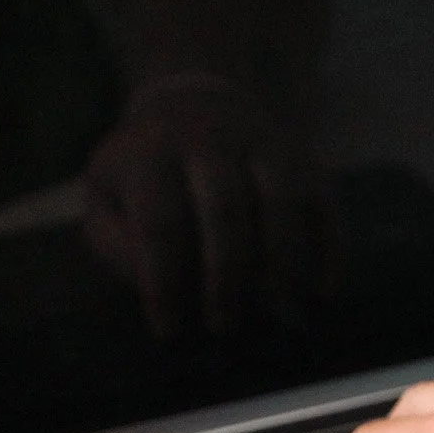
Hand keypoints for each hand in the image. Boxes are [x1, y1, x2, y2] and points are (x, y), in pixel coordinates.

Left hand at [82, 77, 333, 340]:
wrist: (193, 101)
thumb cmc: (145, 173)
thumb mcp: (106, 197)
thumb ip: (115, 243)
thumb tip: (152, 286)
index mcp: (150, 154)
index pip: (160, 223)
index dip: (165, 283)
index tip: (169, 331)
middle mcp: (209, 139)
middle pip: (226, 210)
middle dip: (225, 278)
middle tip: (222, 326)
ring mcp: (261, 143)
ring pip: (281, 200)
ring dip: (279, 263)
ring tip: (270, 309)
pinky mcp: (301, 156)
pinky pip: (322, 202)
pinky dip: (328, 250)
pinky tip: (319, 294)